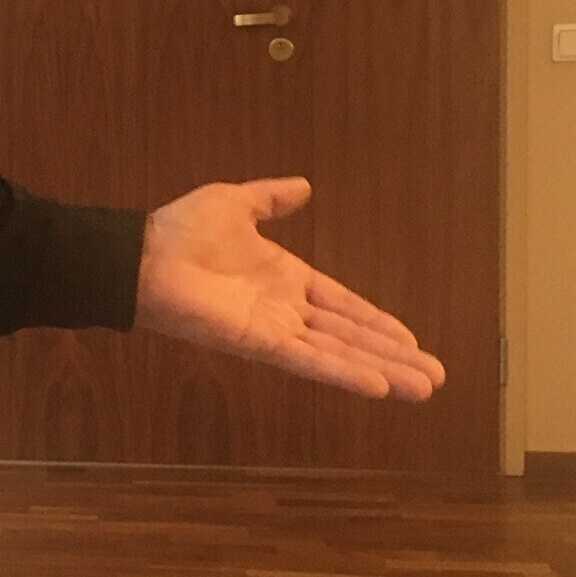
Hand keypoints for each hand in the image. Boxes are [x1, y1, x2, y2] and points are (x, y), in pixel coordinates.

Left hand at [136, 178, 444, 400]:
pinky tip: (377, 386)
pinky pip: (308, 360)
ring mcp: (274, 330)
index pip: (343, 305)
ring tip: (423, 390)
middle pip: (351, 337)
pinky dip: (343, 372)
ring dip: (382, 371)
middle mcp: (285, 310)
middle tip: (434, 378)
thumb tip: (304, 186)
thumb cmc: (181, 230)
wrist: (141, 256)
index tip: (412, 340)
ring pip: (339, 354)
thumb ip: (271, 199)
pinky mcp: (258, 343)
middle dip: (393, 357)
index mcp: (285, 279)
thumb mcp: (235, 203)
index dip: (377, 322)